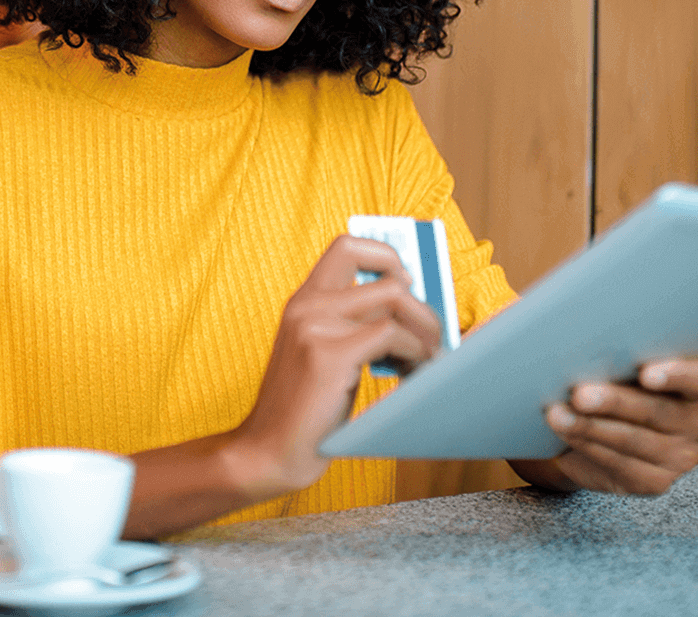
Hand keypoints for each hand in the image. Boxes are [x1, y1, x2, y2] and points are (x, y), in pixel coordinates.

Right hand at [228, 235, 442, 499]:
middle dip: (422, 305)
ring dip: (425, 330)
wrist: (268, 452)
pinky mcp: (328, 354)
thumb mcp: (322, 354)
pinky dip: (416, 354)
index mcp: (303, 301)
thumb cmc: (303, 411)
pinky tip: (412, 374)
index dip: (386, 256)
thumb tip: (409, 308)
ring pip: (396, 299)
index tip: (407, 286)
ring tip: (425, 360)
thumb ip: (351, 327)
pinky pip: (392, 335)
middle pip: (388, 273)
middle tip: (429, 338)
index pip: (348, 246)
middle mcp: (307, 305)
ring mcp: (315, 326)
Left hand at [537, 358, 697, 494]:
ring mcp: (680, 457)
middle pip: (659, 411)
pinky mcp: (656, 481)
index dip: (679, 374)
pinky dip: (586, 446)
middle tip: (580, 394)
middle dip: (615, 402)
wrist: (604, 429)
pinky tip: (565, 432)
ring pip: (633, 440)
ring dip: (590, 427)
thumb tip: (578, 347)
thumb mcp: (624, 366)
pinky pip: (619, 464)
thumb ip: (618, 357)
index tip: (647, 373)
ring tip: (557, 414)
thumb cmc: (618, 382)